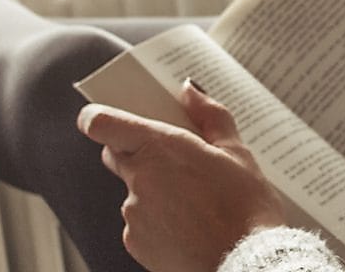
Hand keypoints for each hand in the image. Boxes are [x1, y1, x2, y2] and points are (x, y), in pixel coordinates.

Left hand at [78, 80, 286, 271]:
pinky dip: (157, 221)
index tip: (102, 116)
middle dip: (137, 151)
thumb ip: (210, 115)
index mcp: (160, 149)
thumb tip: (190, 90)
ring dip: (154, 190)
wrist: (245, 266)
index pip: (102, 123)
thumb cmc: (247, 210)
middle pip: (116, 154)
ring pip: (133, 191)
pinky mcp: (135, 243)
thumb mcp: (238, 153)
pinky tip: (189, 226)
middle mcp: (139, 180)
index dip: (97, 116)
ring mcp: (134, 214)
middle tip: (175, 159)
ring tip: (196, 203)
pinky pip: (139, 223)